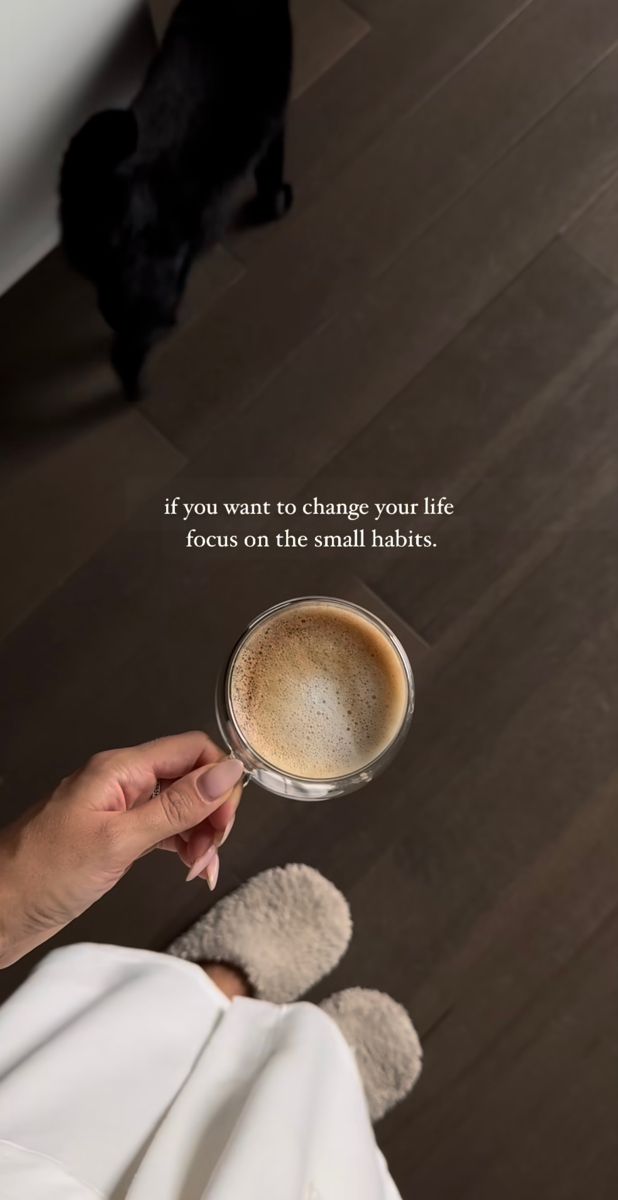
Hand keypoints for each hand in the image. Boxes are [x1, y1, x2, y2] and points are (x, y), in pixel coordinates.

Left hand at [0, 732, 243, 968]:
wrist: (0, 910)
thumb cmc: (41, 874)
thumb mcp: (120, 841)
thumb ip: (177, 807)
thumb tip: (226, 773)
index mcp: (121, 769)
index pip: (191, 750)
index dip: (219, 779)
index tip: (226, 818)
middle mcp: (123, 783)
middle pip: (190, 779)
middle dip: (212, 813)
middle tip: (212, 849)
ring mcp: (120, 810)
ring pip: (181, 807)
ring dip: (200, 835)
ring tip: (199, 868)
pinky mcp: (118, 836)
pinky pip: (164, 830)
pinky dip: (183, 848)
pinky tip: (190, 868)